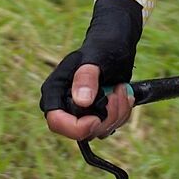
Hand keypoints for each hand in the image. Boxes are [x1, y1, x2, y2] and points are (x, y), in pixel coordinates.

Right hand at [39, 0, 141, 141]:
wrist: (116, 46)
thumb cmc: (102, 47)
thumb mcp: (94, 59)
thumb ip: (86, 78)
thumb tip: (81, 101)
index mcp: (55, 91)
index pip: (56, 122)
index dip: (76, 128)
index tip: (96, 118)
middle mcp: (65, 105)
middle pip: (81, 132)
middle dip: (105, 117)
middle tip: (116, 92)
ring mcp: (81, 112)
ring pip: (100, 130)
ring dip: (118, 112)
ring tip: (121, 88)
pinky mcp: (96, 115)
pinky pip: (110, 126)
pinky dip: (122, 112)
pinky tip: (123, 93)